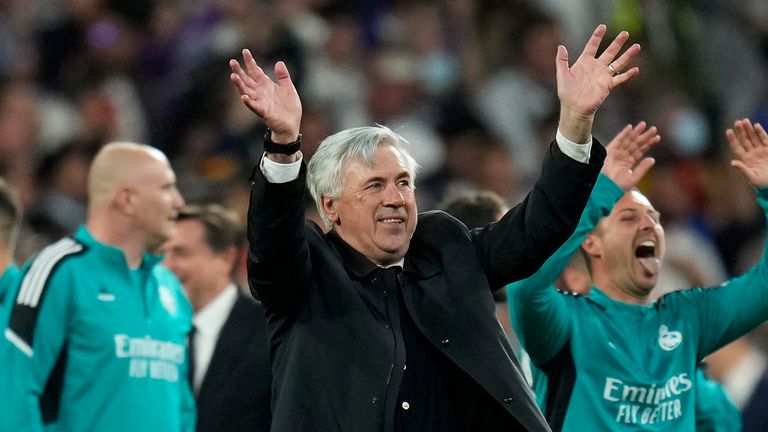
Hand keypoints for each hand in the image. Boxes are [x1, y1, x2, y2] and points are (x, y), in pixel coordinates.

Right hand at [229, 49, 301, 142]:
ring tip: (233, 76)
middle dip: (239, 71)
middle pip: (247, 80)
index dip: (250, 61)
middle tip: (232, 61)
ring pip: (246, 91)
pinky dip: (248, 101)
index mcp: (266, 85)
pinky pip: (254, 106)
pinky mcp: (263, 112)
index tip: (245, 51)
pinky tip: (243, 96)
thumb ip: (283, 76)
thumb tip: (279, 62)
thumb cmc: (289, 108)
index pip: (255, 71)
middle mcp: (260, 92)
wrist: (292, 125)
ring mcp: (260, 102)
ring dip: (239, 85)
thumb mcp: (288, 88)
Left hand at [557, 25, 640, 142]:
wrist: (573, 108)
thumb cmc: (567, 93)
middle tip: (625, 33)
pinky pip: (620, 79)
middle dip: (617, 43)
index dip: (597, 36)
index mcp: (584, 62)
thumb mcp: (562, 74)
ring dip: (627, 56)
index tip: (603, 27)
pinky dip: (628, 75)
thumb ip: (561, 60)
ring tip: (636, 47)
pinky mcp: (608, 86)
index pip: (592, 46)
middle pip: (609, 52)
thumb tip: (561, 46)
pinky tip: (635, 69)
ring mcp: (603, 76)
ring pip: (618, 63)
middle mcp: (596, 67)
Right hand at [601, 121, 659, 190]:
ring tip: (643, 125)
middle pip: (636, 144)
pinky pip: (618, 140)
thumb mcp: (634, 177)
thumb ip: (643, 168)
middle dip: (644, 136)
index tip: (657, 137)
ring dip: (635, 132)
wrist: (606, 188)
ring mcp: (617, 153)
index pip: (641, 150)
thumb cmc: (618, 186)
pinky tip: (630, 127)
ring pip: (628, 140)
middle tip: (654, 129)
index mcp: (629, 162)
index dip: (649, 144)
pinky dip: (624, 134)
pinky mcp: (610, 151)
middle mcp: (623, 156)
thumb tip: (652, 159)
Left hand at [726, 118, 767, 187]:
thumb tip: (732, 162)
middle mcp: (752, 153)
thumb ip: (743, 169)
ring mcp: (761, 151)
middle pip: (744, 140)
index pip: (737, 147)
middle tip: (737, 122)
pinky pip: (764, 139)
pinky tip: (756, 126)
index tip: (728, 131)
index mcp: (745, 160)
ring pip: (753, 138)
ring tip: (744, 121)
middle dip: (741, 131)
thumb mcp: (751, 177)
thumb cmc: (762, 183)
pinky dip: (760, 132)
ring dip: (749, 129)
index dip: (732, 139)